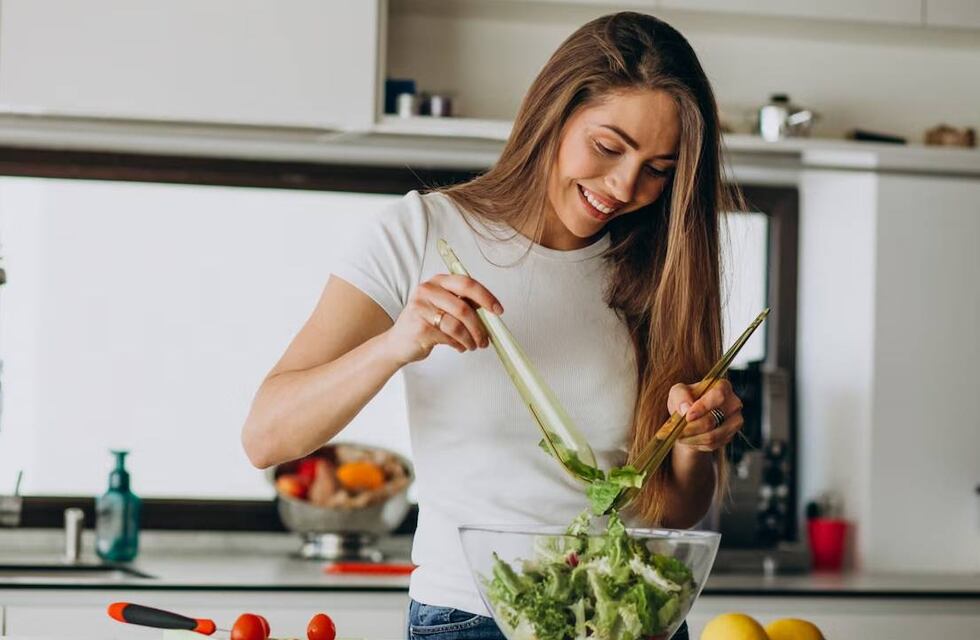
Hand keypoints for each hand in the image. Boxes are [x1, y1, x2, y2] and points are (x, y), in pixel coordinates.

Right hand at [383, 274, 502, 365]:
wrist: (397, 343)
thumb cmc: (424, 324)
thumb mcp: (443, 307)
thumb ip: (463, 303)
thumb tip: (490, 311)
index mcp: (438, 281)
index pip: (467, 284)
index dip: (486, 297)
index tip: (498, 310)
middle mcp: (428, 290)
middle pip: (464, 307)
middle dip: (480, 326)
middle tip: (486, 339)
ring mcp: (422, 308)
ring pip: (458, 325)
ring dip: (471, 339)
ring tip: (473, 345)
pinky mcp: (420, 327)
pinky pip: (449, 337)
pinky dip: (459, 344)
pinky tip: (459, 346)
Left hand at [667, 379, 743, 452]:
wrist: (691, 419)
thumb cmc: (686, 401)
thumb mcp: (678, 392)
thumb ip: (680, 396)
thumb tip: (686, 409)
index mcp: (723, 387)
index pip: (718, 396)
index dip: (703, 407)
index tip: (688, 416)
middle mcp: (733, 403)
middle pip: (713, 420)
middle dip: (692, 427)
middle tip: (678, 430)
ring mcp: (735, 421)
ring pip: (712, 436)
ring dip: (693, 438)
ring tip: (680, 435)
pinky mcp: (730, 436)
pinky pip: (713, 445)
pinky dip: (697, 444)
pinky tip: (690, 439)